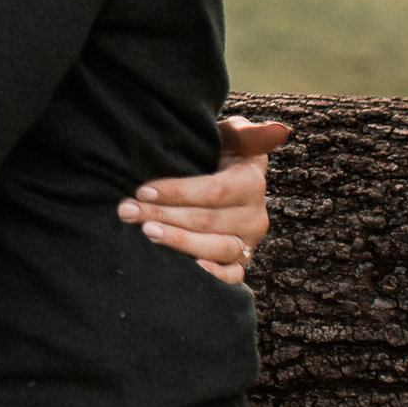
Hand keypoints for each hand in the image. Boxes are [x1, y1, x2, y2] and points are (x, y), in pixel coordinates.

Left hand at [116, 115, 290, 284]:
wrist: (218, 176)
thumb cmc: (218, 150)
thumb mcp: (231, 135)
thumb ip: (248, 133)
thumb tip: (280, 130)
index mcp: (251, 183)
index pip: (214, 191)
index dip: (178, 192)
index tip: (142, 189)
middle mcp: (254, 216)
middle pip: (206, 220)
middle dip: (163, 214)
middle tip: (127, 211)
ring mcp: (248, 242)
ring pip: (215, 248)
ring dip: (177, 241)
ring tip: (145, 232)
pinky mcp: (240, 262)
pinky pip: (232, 276)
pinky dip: (214, 276)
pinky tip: (191, 270)